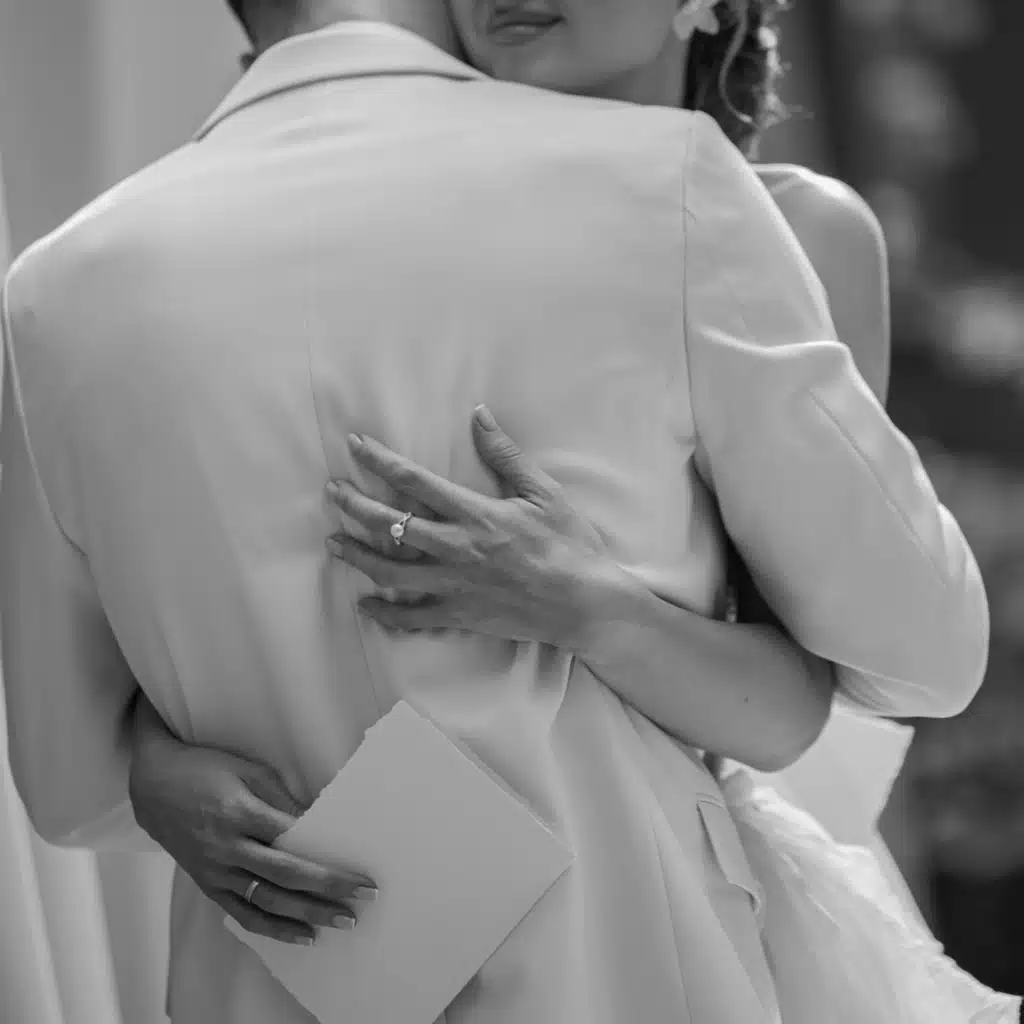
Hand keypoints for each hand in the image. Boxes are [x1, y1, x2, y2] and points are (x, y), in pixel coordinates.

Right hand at [129, 700, 376, 945]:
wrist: (153, 786)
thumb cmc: (206, 770)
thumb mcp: (250, 771)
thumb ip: (283, 799)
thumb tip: (319, 821)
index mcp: (240, 812)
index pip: (294, 840)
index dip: (327, 857)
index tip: (358, 868)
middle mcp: (227, 846)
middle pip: (285, 874)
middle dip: (327, 889)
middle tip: (362, 899)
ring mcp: (216, 869)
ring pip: (267, 901)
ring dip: (307, 914)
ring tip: (341, 922)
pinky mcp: (208, 884)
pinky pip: (243, 913)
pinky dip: (273, 928)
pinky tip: (302, 935)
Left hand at [327, 405, 619, 648]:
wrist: (585, 604)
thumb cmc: (570, 545)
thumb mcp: (543, 492)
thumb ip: (505, 455)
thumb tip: (479, 415)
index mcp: (476, 514)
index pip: (415, 481)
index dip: (379, 460)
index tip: (354, 445)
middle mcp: (457, 548)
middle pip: (390, 524)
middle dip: (354, 505)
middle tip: (332, 491)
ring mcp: (454, 584)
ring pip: (390, 571)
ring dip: (357, 556)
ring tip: (334, 544)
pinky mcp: (460, 614)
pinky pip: (412, 617)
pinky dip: (386, 614)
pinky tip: (366, 606)